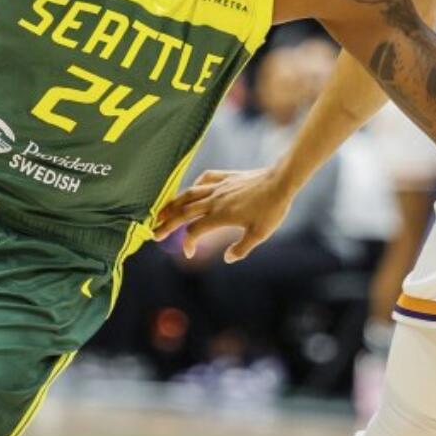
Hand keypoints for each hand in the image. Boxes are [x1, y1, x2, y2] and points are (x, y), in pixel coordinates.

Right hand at [153, 167, 292, 261]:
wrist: (281, 181)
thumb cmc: (272, 209)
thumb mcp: (259, 234)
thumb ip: (241, 248)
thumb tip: (227, 258)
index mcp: (220, 215)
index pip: (194, 231)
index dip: (187, 243)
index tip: (188, 253)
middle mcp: (214, 200)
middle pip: (184, 212)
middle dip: (167, 224)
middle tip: (154, 233)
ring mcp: (219, 186)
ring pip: (189, 194)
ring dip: (173, 204)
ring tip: (161, 211)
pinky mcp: (226, 177)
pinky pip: (205, 179)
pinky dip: (195, 185)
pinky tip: (193, 190)